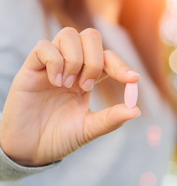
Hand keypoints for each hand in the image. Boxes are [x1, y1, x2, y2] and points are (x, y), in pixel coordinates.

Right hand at [0, 27, 139, 165]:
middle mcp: (72, 67)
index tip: (133, 79)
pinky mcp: (31, 68)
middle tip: (86, 86)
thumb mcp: (89, 129)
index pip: (108, 58)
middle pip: (91, 37)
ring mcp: (51, 65)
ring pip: (69, 35)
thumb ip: (111, 119)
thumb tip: (136, 110)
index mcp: (88, 78)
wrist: (31, 150)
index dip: (121, 65)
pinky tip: (55, 82)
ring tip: (68, 85)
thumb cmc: (60, 137)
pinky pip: (44, 47)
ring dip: (75, 59)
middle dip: (95, 60)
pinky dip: (54, 61)